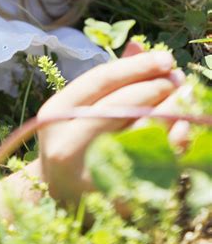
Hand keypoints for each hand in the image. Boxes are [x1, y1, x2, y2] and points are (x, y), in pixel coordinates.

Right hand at [37, 48, 184, 204]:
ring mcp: (89, 174)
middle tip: (179, 77)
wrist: (60, 196)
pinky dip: (174, 141)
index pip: (101, 80)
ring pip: (140, 133)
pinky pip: (154, 163)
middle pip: (121, 104)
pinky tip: (185, 126)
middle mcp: (66, 144)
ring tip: (187, 95)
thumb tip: (139, 46)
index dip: (136, 66)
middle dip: (157, 86)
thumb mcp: (80, 106)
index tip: (165, 58)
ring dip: (171, 109)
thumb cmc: (74, 138)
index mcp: (55, 113)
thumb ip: (109, 78)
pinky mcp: (114, 197)